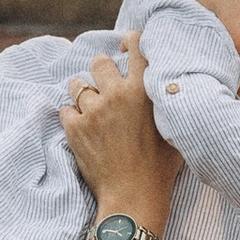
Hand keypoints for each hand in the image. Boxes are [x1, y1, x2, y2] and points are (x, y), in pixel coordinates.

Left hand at [59, 33, 175, 221]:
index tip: (125, 47)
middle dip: (101, 71)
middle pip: (99, 62)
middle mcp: (116, 95)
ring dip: (82, 92)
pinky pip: (65, 109)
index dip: (128, 42)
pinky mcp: (74, 128)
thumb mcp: (174, 130)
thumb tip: (173, 86)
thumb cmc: (159, 169)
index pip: (135, 47)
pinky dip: (72, 117)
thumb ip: (169, 103)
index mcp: (143, 91)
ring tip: (90, 107)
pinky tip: (83, 128)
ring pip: (77, 84)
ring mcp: (93, 111)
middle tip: (105, 85)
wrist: (133, 197)